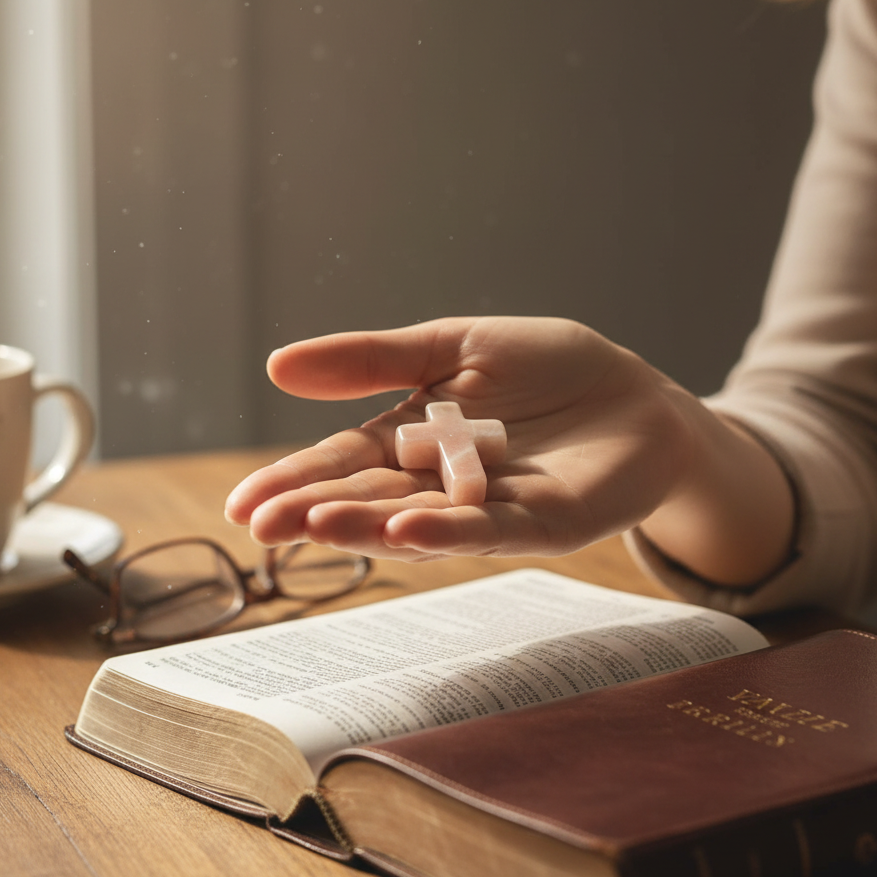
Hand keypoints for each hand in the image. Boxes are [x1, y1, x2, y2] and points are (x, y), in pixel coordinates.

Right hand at [225, 317, 703, 561]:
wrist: (633, 394)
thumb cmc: (544, 368)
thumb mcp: (449, 345)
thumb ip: (372, 360)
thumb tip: (275, 365)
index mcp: (411, 440)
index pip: (343, 462)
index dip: (295, 481)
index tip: (243, 504)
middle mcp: (440, 484)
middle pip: (371, 497)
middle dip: (317, 511)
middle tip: (261, 525)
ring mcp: (489, 509)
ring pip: (421, 520)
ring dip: (369, 525)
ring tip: (317, 524)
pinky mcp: (542, 524)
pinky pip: (493, 529)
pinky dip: (451, 531)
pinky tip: (407, 529)